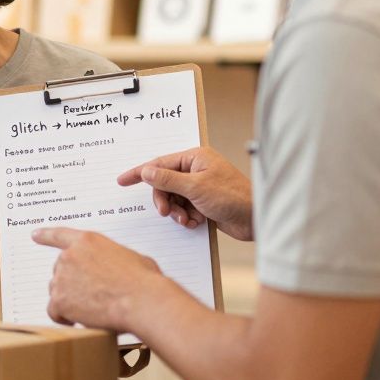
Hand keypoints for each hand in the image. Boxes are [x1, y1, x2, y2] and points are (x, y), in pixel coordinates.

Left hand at [32, 227, 163, 330]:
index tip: (35, 235)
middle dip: (73, 284)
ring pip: (57, 292)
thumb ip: (115, 260)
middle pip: (61, 272)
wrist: (141, 300)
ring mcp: (62, 278)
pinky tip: (78, 320)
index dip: (46, 235)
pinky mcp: (59, 300)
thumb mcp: (132, 258)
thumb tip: (121, 271)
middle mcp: (70, 256)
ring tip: (94, 308)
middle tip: (94, 296)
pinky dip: (63, 317)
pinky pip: (54, 311)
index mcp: (88, 241)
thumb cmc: (143, 282)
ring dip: (70, 301)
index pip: (60, 235)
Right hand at [117, 147, 253, 240]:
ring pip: (173, 199)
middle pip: (164, 184)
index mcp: (195, 158)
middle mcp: (196, 170)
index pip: (159, 163)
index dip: (139, 173)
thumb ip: (167, 179)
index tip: (122, 180)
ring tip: (186, 219)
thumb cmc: (233, 196)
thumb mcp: (195, 187)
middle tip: (166, 212)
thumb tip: (147, 171)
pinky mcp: (205, 202)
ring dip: (176, 211)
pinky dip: (186, 217)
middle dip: (164, 200)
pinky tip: (195, 222)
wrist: (256, 218)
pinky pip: (184, 209)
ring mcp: (200, 186)